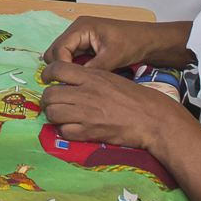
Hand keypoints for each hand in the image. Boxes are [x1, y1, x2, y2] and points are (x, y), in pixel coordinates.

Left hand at [39, 61, 190, 153]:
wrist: (153, 119)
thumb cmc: (135, 98)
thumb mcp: (111, 79)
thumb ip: (89, 79)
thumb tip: (69, 82)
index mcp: (92, 76)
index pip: (57, 68)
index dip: (47, 74)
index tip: (46, 80)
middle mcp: (86, 93)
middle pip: (50, 94)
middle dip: (47, 100)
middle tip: (52, 103)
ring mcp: (87, 113)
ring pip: (53, 113)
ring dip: (54, 116)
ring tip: (61, 117)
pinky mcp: (91, 132)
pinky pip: (64, 131)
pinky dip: (65, 131)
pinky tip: (73, 129)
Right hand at [42, 16, 190, 73]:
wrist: (147, 40)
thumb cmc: (133, 42)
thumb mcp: (113, 57)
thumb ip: (93, 69)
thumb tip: (75, 84)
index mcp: (82, 27)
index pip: (59, 48)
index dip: (62, 67)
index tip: (69, 83)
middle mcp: (76, 30)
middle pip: (55, 51)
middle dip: (60, 69)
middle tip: (71, 86)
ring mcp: (79, 38)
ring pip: (60, 56)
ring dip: (66, 70)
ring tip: (76, 84)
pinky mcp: (84, 46)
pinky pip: (70, 58)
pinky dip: (73, 69)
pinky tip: (81, 79)